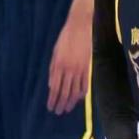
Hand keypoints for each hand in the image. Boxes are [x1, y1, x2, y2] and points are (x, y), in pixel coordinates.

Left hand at [47, 0, 92, 114]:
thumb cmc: (65, 37)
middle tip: (58, 112)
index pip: (55, 87)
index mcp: (58, 65)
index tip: (50, 107)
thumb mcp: (55, 51)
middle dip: (61, 103)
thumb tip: (51, 84)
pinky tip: (80, 98)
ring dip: (71, 101)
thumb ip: (52, 68)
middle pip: (65, 91)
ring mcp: (79, 68)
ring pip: (75, 89)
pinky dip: (83, 92)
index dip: (52, 99)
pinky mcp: (88, 65)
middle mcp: (69, 69)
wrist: (80, 26)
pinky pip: (85, 82)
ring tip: (68, 109)